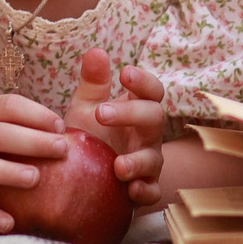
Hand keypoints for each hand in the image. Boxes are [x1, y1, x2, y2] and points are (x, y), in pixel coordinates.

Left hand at [62, 47, 168, 206]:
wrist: (88, 177)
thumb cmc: (93, 136)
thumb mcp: (88, 108)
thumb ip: (93, 83)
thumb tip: (96, 51)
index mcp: (137, 110)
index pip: (151, 91)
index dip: (143, 81)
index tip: (125, 73)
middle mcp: (147, 135)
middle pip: (154, 117)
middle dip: (131, 113)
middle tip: (102, 113)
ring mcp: (148, 162)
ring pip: (154, 158)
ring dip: (137, 161)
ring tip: (118, 166)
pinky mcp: (144, 189)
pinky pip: (152, 191)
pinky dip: (144, 191)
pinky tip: (130, 190)